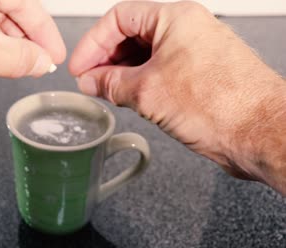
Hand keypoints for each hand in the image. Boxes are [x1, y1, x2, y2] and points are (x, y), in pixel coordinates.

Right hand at [69, 1, 285, 192]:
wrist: (261, 133)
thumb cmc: (223, 106)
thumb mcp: (148, 92)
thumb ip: (111, 83)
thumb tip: (92, 80)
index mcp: (175, 19)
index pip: (118, 19)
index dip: (93, 42)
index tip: (80, 65)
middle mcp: (187, 30)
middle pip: (132, 34)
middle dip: (106, 58)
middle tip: (89, 80)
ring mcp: (195, 52)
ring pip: (146, 54)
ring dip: (122, 72)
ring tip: (105, 92)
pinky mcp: (199, 74)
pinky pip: (160, 70)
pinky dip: (140, 82)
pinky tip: (128, 97)